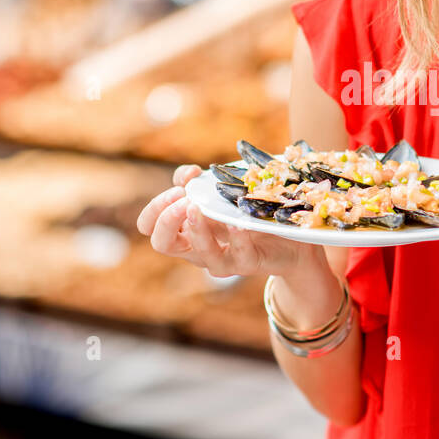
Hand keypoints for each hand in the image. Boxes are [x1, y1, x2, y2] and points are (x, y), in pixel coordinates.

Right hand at [137, 164, 317, 278]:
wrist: (288, 236)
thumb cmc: (245, 212)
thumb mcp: (218, 192)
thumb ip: (197, 182)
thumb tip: (187, 175)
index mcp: (185, 230)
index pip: (150, 227)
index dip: (155, 209)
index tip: (178, 189)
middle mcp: (197, 248)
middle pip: (162, 243)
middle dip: (166, 219)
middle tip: (184, 200)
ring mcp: (222, 259)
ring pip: (199, 253)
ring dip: (197, 229)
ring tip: (198, 208)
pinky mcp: (247, 263)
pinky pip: (238, 254)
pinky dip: (236, 237)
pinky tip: (237, 222)